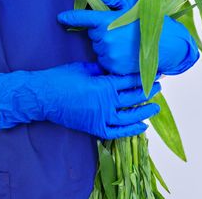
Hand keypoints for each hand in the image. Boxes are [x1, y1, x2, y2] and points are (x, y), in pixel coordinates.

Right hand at [0, 62, 160, 139]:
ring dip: (144, 112)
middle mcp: (106, 104)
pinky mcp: (94, 128)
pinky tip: (141, 126)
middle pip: (134, 98)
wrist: (43, 97)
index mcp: (104, 86)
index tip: (154, 72)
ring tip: (155, 107)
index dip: (143, 76)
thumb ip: (104, 70)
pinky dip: (130, 130)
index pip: (130, 81)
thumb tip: (117, 70)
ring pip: (130, 117)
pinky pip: (117, 132)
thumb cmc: (61, 78)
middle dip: (148, 91)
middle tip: (158, 86)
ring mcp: (101, 118)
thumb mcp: (85, 67)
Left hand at [57, 0, 199, 75]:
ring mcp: (108, 55)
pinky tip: (126, 52)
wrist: (169, 45)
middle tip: (120, 28)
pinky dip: (111, 57)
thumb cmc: (149, 20)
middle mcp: (104, 40)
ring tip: (125, 41)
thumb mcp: (130, 2)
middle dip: (101, 30)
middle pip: (93, 34)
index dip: (70, 17)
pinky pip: (105, 60)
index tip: (61, 17)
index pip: (81, 18)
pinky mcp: (113, 68)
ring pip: (99, 47)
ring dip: (107, 44)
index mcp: (106, 22)